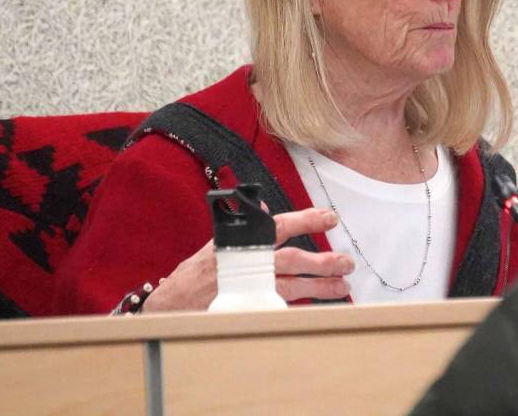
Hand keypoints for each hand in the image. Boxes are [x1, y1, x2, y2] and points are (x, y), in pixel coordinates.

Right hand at [142, 207, 352, 311]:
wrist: (170, 305)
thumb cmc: (196, 273)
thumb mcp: (218, 243)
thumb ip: (245, 228)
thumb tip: (266, 207)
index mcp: (241, 242)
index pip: (278, 225)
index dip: (306, 219)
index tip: (330, 217)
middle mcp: (247, 264)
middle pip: (292, 260)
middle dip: (322, 261)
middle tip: (346, 262)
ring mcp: (248, 289)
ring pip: (291, 287)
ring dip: (319, 287)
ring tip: (342, 286)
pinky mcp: (248, 310)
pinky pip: (281, 308)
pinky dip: (300, 307)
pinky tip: (318, 308)